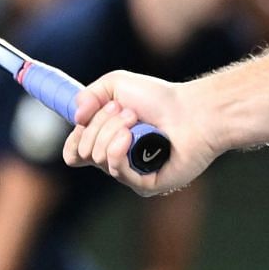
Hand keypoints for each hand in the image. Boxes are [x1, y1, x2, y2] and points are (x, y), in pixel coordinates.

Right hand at [64, 72, 218, 195]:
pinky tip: (131, 137)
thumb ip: (89, 95)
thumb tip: (76, 117)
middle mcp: (116, 161)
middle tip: (129, 111)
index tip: (86, 117)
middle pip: (83, 151)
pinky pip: (117, 171)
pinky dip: (119, 150)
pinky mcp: (146, 185)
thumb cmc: (160, 99)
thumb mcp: (117, 84)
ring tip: (136, 120)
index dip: (75, 138)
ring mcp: (130, 175)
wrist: (194, 111)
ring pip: (98, 158)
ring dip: (113, 131)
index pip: (74, 153)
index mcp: (106, 142)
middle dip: (101, 124)